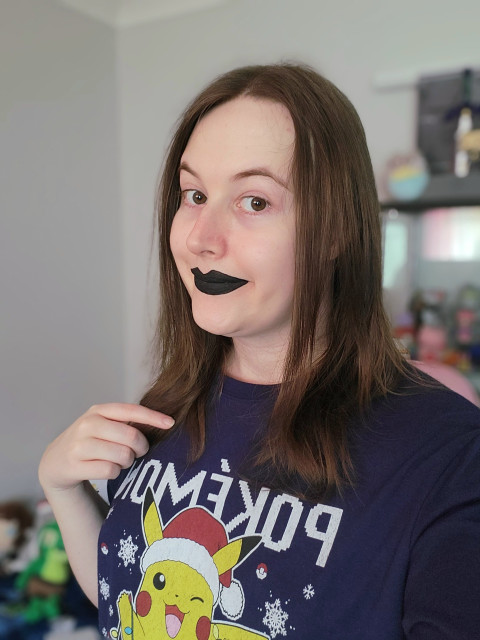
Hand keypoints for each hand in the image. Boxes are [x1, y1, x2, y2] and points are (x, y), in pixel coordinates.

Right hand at [39, 403, 173, 493]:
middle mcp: (88, 424)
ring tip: (118, 460)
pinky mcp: (74, 465)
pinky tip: (106, 469)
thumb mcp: (103, 425)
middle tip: (137, 452)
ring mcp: (80, 445)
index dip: (153, 417)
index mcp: (99, 411)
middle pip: (131, 436)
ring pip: (122, 455)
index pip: (131, 410)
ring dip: (126, 462)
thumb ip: (125, 422)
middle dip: (140, 448)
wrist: (55, 461)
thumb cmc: (89, 441)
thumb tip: (161, 424)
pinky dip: (114, 473)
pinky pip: (110, 471)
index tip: (170, 423)